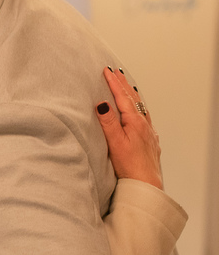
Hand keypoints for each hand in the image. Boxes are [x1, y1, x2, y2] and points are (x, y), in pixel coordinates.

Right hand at [98, 68, 160, 189]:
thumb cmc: (130, 166)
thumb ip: (109, 123)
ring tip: (127, 86)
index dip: (114, 83)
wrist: (146, 183)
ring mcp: (149, 132)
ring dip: (132, 95)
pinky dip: (139, 109)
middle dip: (124, 84)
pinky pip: (145, 117)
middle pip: (133, 99)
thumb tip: (103, 104)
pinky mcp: (150, 140)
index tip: (107, 71)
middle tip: (116, 72)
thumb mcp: (115, 143)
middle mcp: (144, 124)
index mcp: (135, 122)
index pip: (122, 98)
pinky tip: (138, 112)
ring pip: (141, 107)